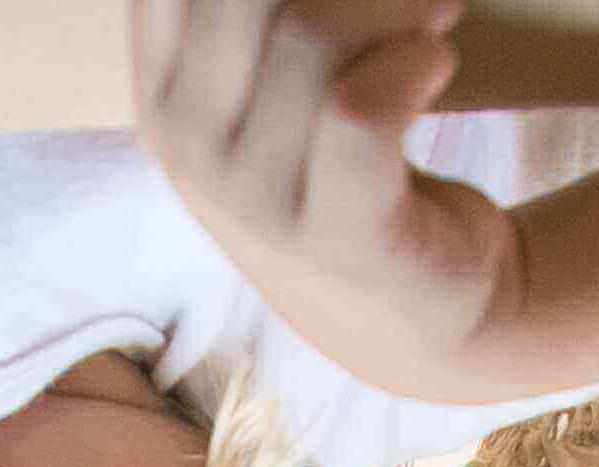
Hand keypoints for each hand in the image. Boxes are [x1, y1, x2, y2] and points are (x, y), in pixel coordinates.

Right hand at [130, 0, 522, 399]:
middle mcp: (185, 141)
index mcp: (159, 81)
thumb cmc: (338, 155)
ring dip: (392, 0)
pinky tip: (437, 60)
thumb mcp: (267, 70)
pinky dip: (411, 64)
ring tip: (438, 10)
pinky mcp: (337, 236)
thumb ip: (249, 12)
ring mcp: (253, 200)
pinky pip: (357, 111)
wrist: (408, 305)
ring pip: (305, 36)